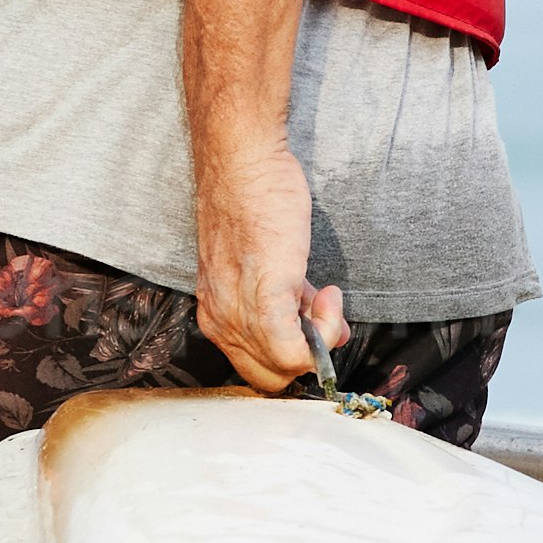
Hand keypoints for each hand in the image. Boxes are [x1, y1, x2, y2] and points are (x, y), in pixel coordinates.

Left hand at [192, 131, 346, 398]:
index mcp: (215, 316)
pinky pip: (294, 353)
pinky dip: (322, 333)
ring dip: (320, 337)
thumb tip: (322, 328)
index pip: (256, 368)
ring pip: (286, 368)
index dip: (292, 354)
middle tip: (323, 312)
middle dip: (307, 355)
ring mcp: (240, 315)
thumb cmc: (251, 202)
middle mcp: (220, 324)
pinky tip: (327, 295)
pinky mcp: (265, 299)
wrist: (241, 163)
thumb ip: (284, 300)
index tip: (311, 318)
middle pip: (271, 379)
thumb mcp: (259, 264)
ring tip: (324, 295)